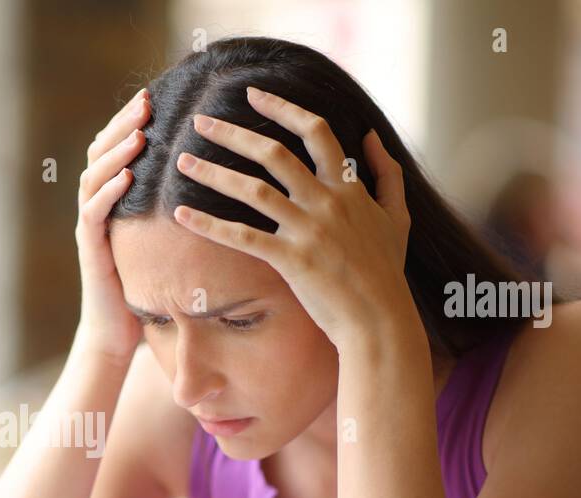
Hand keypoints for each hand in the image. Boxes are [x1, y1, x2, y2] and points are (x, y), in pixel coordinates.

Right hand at [73, 87, 150, 364]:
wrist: (116, 334)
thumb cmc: (143, 288)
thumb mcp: (160, 241)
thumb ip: (168, 211)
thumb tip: (208, 184)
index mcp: (112, 201)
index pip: (117, 149)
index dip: (131, 121)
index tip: (155, 97)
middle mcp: (95, 208)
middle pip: (101, 152)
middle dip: (124, 124)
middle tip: (146, 101)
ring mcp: (89, 227)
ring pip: (94, 177)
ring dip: (117, 152)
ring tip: (139, 132)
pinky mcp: (90, 250)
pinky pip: (94, 214)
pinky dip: (109, 192)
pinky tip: (127, 177)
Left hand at [171, 87, 416, 350]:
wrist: (380, 319)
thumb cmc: (386, 272)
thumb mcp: (397, 216)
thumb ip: (387, 173)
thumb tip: (372, 135)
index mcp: (347, 187)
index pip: (315, 131)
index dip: (282, 108)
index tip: (253, 95)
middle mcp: (326, 201)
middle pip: (274, 153)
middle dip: (233, 133)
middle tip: (200, 120)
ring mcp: (308, 230)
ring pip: (252, 190)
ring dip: (213, 173)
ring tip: (182, 161)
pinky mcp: (291, 260)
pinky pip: (242, 237)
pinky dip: (209, 225)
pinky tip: (182, 215)